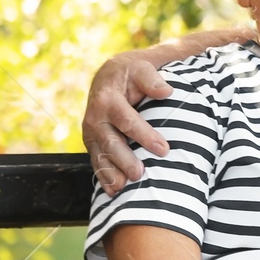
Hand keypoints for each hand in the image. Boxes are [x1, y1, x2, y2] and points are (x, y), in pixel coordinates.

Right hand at [83, 51, 172, 194]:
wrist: (110, 75)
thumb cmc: (133, 73)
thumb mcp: (142, 68)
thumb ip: (153, 80)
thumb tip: (167, 91)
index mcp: (108, 98)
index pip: (127, 120)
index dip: (144, 135)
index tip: (164, 149)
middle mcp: (96, 117)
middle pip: (111, 142)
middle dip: (125, 159)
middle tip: (141, 174)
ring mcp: (92, 131)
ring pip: (101, 154)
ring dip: (112, 172)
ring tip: (124, 188)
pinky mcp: (93, 142)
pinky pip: (96, 160)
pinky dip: (103, 176)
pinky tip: (113, 191)